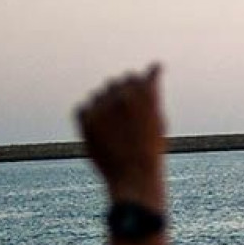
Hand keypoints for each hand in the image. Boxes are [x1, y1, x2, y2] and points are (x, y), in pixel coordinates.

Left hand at [75, 64, 166, 209]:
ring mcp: (103, 105)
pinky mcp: (86, 117)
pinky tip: (102, 134)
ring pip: (99, 95)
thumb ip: (154, 89)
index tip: (138, 105)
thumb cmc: (151, 150)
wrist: (134, 176)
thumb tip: (155, 67)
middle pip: (117, 83)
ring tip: (115, 131)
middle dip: (122, 96)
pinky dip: (90, 117)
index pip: (137, 76)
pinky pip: (83, 108)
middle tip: (126, 121)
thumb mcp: (160, 117)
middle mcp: (123, 94)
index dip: (138, 90)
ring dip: (105, 106)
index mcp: (144, 92)